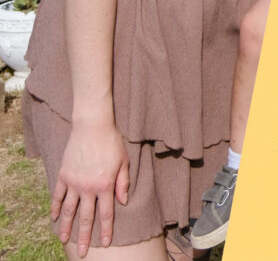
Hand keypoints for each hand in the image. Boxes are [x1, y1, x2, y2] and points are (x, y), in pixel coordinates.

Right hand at [52, 119, 129, 256]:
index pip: (106, 213)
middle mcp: (88, 187)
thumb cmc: (112, 142)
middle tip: (82, 253)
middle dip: (84, 237)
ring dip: (67, 227)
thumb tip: (123, 202)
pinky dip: (56, 208)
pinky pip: (58, 196)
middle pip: (86, 217)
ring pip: (69, 210)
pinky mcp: (63, 175)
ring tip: (65, 240)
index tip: (105, 243)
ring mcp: (74, 182)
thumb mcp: (124, 161)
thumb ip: (123, 183)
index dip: (106, 229)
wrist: (92, 126)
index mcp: (105, 185)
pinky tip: (55, 218)